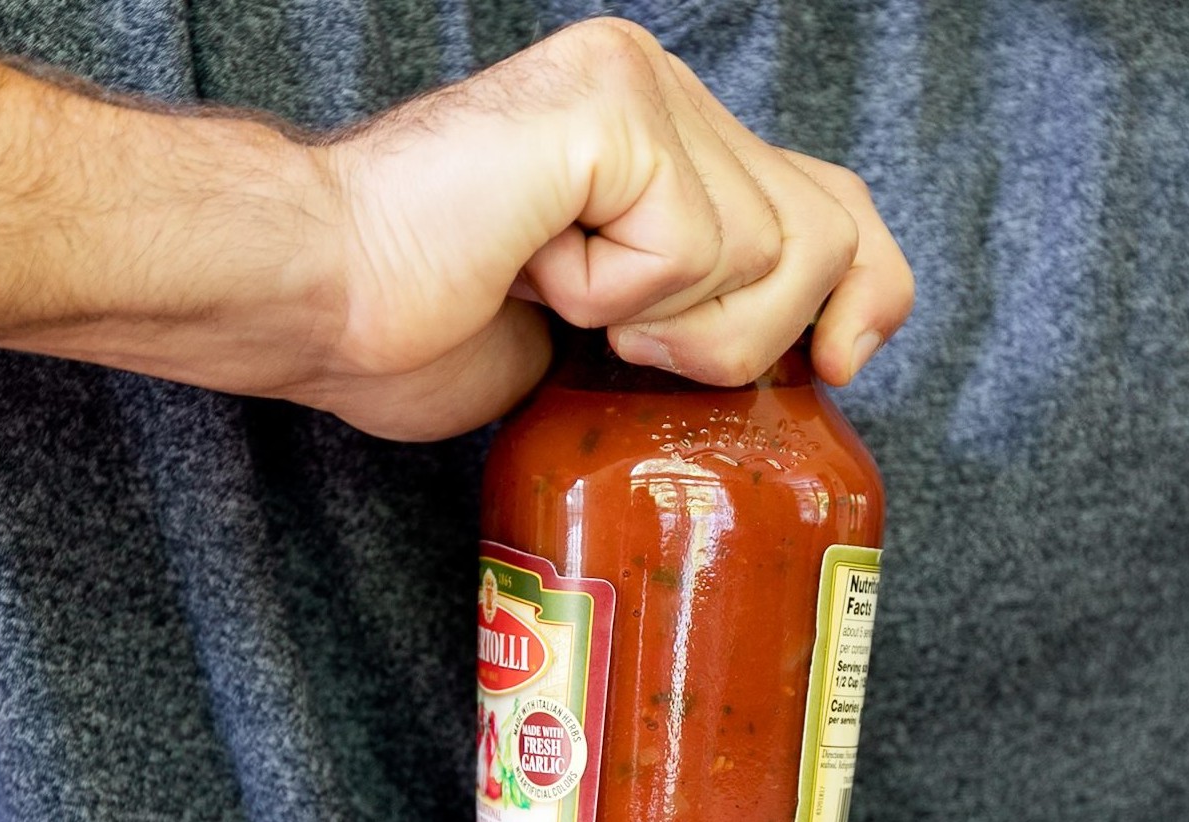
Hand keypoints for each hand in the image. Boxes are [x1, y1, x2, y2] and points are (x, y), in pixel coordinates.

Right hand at [314, 18, 913, 438]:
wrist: (318, 297)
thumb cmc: (430, 323)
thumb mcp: (609, 336)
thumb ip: (703, 309)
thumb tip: (815, 348)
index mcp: (675, 144)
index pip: (838, 201)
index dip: (870, 290)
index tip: (842, 364)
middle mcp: (669, 94)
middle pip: (827, 236)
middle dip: (748, 338)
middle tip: (624, 342)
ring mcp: (642, 90)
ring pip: (771, 254)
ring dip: (673, 329)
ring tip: (566, 298)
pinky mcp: (611, 110)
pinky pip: (689, 247)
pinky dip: (613, 296)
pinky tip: (538, 268)